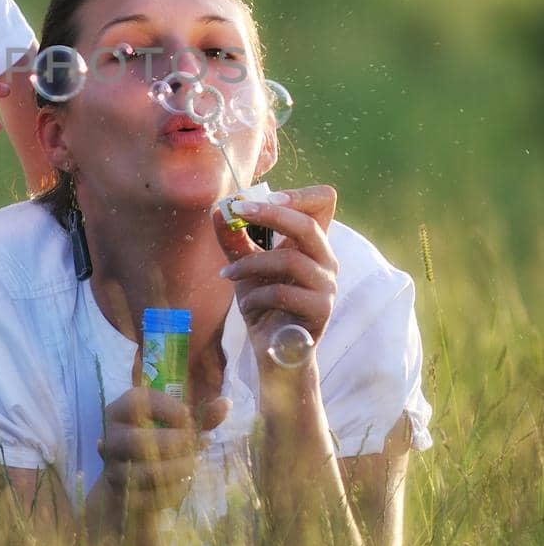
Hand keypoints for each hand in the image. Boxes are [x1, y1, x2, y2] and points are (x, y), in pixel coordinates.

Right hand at [96, 387, 230, 512]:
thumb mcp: (175, 423)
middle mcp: (109, 438)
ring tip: (193, 463)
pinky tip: (183, 481)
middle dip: (175, 442)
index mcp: (119, 411)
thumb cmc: (157, 440)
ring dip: (179, 468)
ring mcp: (113, 469)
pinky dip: (175, 490)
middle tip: (194, 443)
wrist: (131, 479)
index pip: (137, 402)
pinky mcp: (124, 496)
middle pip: (138, 441)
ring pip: (148, 472)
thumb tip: (226, 404)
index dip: (167, 409)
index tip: (188, 417)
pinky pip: (153, 496)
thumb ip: (200, 415)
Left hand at [213, 185, 338, 367]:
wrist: (274, 352)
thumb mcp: (245, 267)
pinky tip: (247, 305)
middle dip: (270, 214)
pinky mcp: (321, 311)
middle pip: (309, 225)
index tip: (265, 195)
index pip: (324, 202)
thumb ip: (234, 240)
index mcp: (311, 243)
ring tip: (229, 275)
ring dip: (251, 264)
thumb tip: (218, 211)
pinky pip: (284, 293)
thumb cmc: (264, 304)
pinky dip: (257, 296)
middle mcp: (326, 260)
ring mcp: (327, 286)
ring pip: (290, 260)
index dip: (299, 193)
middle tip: (238, 212)